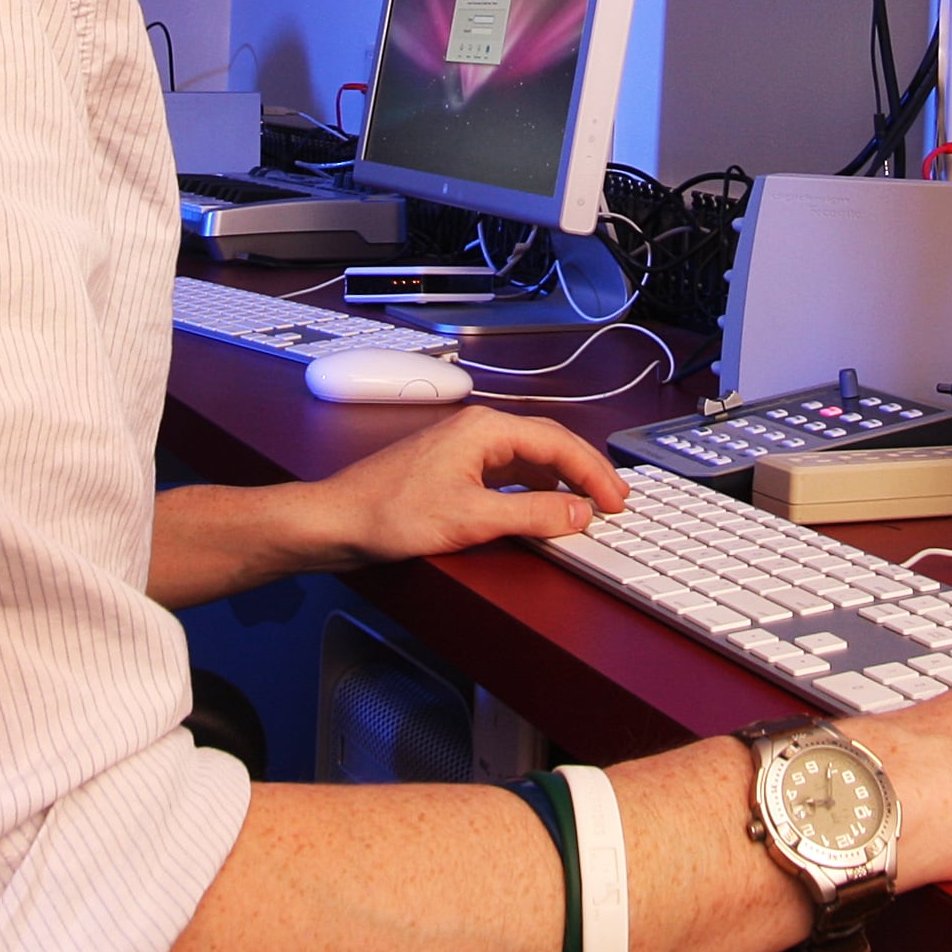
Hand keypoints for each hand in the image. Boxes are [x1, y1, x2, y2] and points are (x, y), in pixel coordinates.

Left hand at [304, 405, 630, 567]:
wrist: (335, 522)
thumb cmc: (387, 513)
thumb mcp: (471, 520)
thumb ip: (531, 516)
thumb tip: (577, 513)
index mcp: (484, 429)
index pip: (558, 443)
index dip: (594, 473)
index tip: (616, 499)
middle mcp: (477, 431)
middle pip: (548, 445)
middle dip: (585, 473)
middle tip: (615, 501)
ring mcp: (464, 449)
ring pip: (529, 459)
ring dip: (561, 482)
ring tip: (588, 505)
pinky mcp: (453, 470)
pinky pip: (509, 473)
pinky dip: (535, 490)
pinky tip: (543, 508)